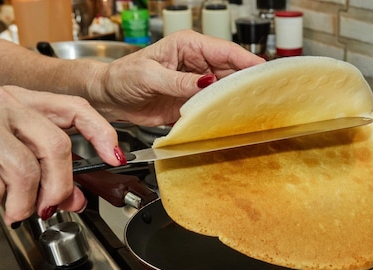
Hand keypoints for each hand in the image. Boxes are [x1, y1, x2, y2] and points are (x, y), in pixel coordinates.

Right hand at [0, 85, 121, 224]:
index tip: (116, 157)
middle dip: (59, 188)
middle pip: (57, 148)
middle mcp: (3, 100)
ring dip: (21, 203)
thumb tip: (75, 199)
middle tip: (48, 207)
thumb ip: (45, 171)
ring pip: (25, 171)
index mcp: (22, 101)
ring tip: (9, 206)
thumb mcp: (9, 153)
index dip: (101, 133)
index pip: (74, 108)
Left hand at [88, 30, 264, 125]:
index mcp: (188, 45)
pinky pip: (212, 108)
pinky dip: (221, 114)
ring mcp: (195, 84)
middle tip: (263, 95)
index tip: (263, 71)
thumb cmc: (122, 76)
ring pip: (224, 91)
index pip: (225, 50)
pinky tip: (230, 119)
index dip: (247, 61)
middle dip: (246, 82)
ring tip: (251, 109)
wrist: (109, 98)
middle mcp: (196, 63)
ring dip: (235, 100)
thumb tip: (206, 82)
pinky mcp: (191, 103)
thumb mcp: (150, 75)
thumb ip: (179, 81)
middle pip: (231, 71)